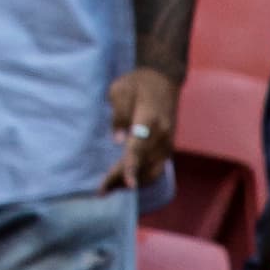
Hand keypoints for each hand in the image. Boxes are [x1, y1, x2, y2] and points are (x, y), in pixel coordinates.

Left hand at [103, 68, 180, 194]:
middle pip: (143, 164)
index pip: (139, 148)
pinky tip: (127, 181)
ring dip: (132, 181)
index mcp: (149, 120)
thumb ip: (119, 116)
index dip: (131, 167)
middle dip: (122, 178)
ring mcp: (167, 144)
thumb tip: (118, 141)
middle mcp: (162, 136)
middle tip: (101, 190)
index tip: (127, 184)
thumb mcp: (120, 91)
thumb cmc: (138, 83)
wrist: (164, 80)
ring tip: (111, 189)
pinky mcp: (168, 148)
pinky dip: (142, 177)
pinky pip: (156, 168)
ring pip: (152, 171)